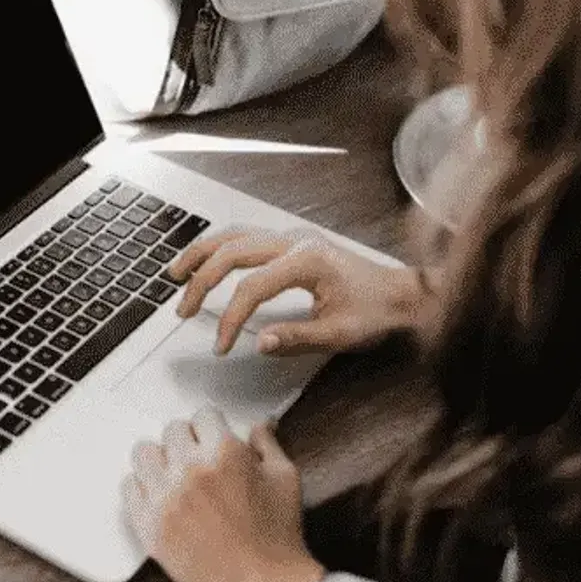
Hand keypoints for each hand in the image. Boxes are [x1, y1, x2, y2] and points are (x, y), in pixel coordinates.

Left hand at [122, 408, 324, 581]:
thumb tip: (260, 424)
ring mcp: (165, 498)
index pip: (203, 414)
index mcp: (223, 453)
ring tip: (174, 475)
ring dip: (160, 460)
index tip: (213, 437)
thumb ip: (267, 444)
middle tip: (198, 459)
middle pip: (172, 431)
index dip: (212, 426)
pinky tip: (159, 496)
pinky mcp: (149, 526)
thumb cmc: (278, 536)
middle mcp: (189, 470)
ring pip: (144, 453)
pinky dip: (142, 488)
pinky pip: (128, 488)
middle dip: (188, 440)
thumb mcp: (284, 478)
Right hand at [171, 228, 423, 355]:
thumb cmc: (377, 313)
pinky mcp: (292, 242)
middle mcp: (295, 241)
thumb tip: (259, 342)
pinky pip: (246, 237)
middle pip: (233, 251)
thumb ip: (296, 337)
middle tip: (183, 310)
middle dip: (202, 280)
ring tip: (176, 273)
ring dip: (203, 253)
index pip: (252, 287)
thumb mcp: (340, 334)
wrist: (403, 295)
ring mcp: (292, 237)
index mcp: (306, 260)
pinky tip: (206, 260)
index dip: (231, 318)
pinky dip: (220, 247)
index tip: (221, 346)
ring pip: (235, 235)